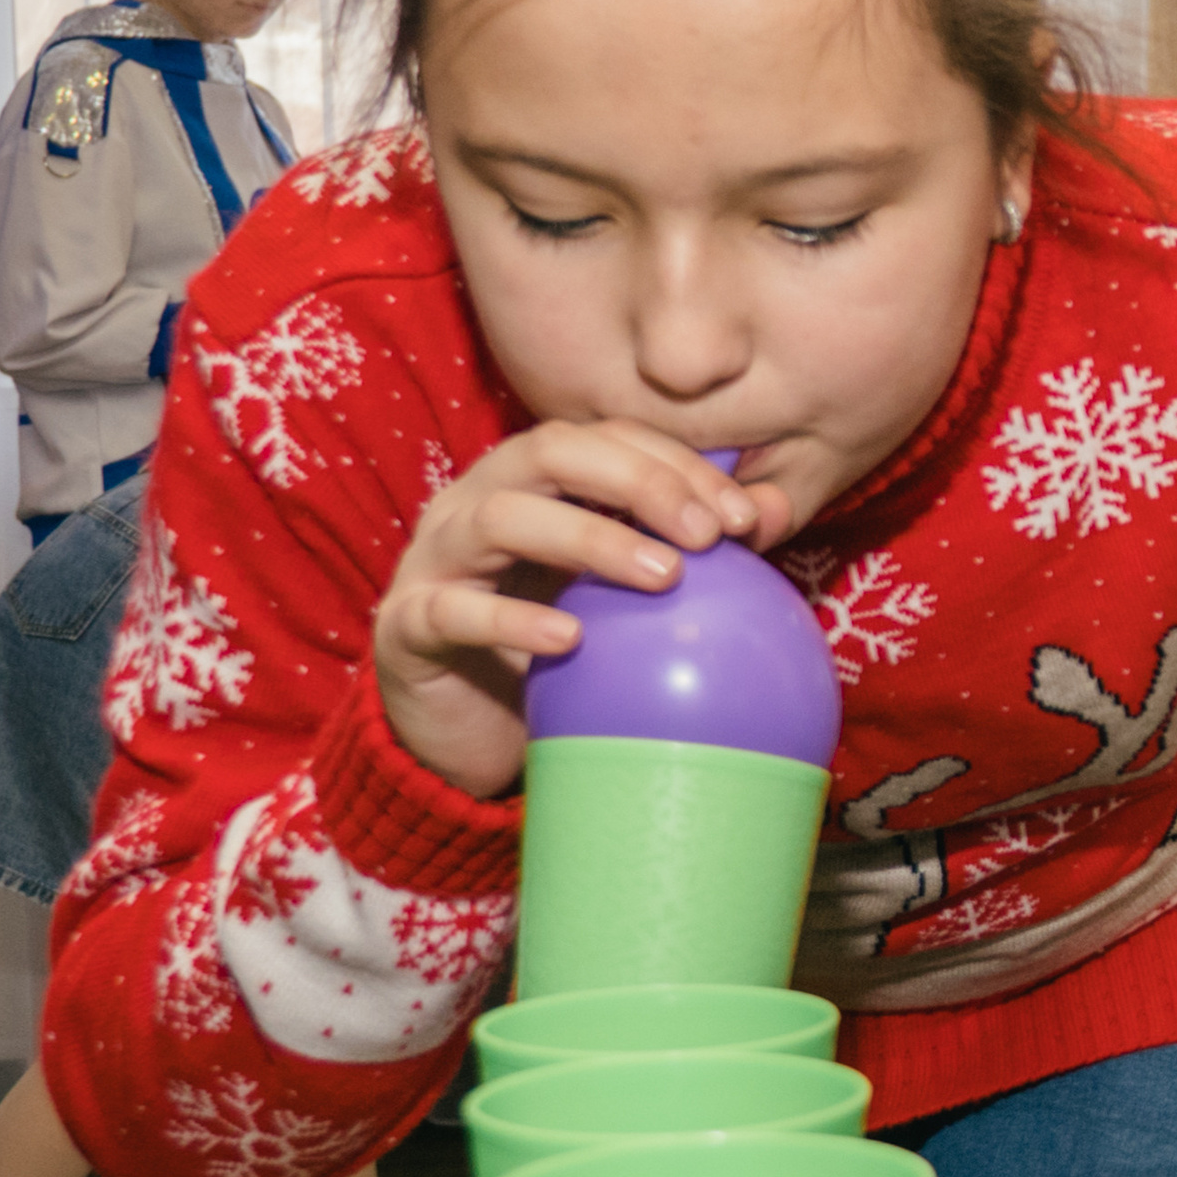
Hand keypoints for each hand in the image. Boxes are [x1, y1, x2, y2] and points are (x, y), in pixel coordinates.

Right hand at [371, 423, 791, 798]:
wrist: (464, 737)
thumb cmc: (551, 657)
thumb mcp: (621, 602)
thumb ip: (685, 551)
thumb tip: (768, 514)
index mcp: (531, 483)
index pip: (605, 439)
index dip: (676, 464)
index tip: (743, 517)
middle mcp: (477, 502)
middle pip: (550, 451)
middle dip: (637, 481)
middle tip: (707, 535)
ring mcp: (435, 559)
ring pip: (500, 516)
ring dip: (590, 537)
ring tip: (664, 577)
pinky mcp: (407, 626)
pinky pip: (452, 612)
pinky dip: (512, 621)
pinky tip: (568, 640)